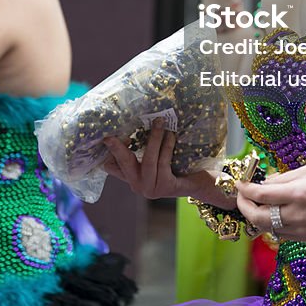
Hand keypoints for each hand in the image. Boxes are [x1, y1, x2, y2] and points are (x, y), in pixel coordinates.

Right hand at [103, 122, 231, 208]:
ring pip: (147, 161)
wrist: (203, 183)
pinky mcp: (166, 187)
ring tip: (159, 122)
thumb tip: (142, 117)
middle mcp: (138, 185)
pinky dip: (166, 147)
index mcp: (133, 176)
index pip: (111, 166)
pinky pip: (163, 163)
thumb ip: (146, 143)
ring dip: (153, 140)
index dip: (106, 151)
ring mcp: (151, 189)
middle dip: (117, 147)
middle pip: (123, 164)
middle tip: (111, 133)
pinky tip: (171, 135)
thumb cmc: (179, 165)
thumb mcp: (159, 154)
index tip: (102, 136)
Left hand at [236, 165, 305, 240]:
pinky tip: (273, 214)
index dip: (245, 189)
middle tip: (241, 196)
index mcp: (297, 194)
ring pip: (267, 229)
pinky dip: (271, 225)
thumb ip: (281, 178)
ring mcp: (301, 229)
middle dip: (244, 207)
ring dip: (256, 217)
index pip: (260, 195)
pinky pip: (281, 234)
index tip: (239, 183)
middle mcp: (297, 214)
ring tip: (254, 205)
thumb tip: (262, 183)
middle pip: (258, 217)